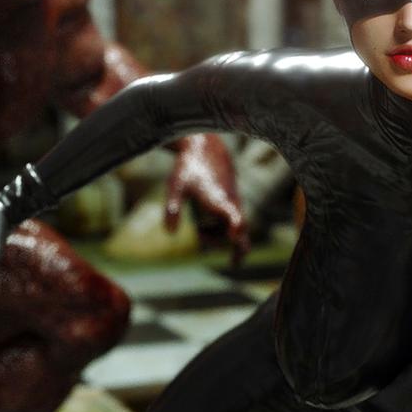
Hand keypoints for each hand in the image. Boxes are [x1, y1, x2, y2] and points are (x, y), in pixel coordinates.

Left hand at [165, 134, 249, 264]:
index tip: (234, 239)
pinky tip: (202, 227)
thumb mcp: (175, 185)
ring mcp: (234, 203)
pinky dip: (220, 230)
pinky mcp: (232, 202)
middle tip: (234, 263)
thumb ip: (172, 209)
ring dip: (219, 236)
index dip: (236, 229)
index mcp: (218, 199)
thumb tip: (170, 233)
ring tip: (199, 231)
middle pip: (242, 231)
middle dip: (238, 248)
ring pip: (235, 228)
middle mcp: (230, 203)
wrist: (205, 147)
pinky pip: (232, 222)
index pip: (234, 217)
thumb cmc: (188, 166)